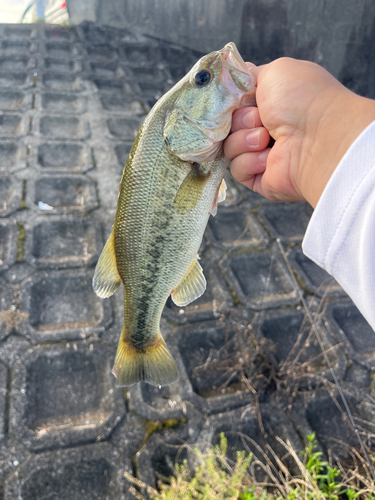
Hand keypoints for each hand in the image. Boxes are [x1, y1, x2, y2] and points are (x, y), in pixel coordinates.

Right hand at [224, 58, 374, 206]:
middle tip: (259, 119)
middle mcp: (269, 128)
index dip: (233, 102)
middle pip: (229, 126)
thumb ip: (249, 76)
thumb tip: (237, 83)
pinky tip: (267, 157)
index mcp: (272, 103)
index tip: (236, 99)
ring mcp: (264, 155)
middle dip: (240, 120)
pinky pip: (237, 170)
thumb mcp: (274, 71)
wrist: (317, 138)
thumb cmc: (301, 101)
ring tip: (265, 138)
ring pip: (230, 148)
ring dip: (243, 140)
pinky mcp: (261, 178)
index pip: (237, 103)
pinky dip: (249, 161)